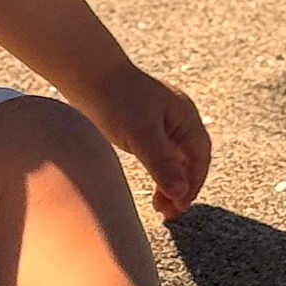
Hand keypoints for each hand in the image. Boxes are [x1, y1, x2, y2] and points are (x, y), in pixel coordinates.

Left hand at [82, 64, 211, 220]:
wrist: (85, 72)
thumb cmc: (115, 98)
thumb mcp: (141, 134)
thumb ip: (162, 164)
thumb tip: (181, 193)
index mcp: (185, 117)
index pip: (199, 158)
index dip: (193, 184)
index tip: (178, 207)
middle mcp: (177, 118)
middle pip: (189, 160)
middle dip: (182, 187)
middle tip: (168, 213)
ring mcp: (160, 120)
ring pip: (174, 158)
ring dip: (170, 182)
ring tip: (158, 206)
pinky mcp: (141, 123)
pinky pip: (159, 153)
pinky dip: (158, 171)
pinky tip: (150, 185)